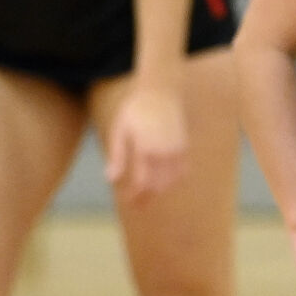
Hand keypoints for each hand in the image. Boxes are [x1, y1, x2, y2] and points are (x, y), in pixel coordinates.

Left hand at [104, 83, 187, 200]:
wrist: (161, 91)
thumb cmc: (136, 109)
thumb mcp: (120, 131)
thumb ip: (117, 156)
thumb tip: (111, 179)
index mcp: (147, 149)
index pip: (143, 183)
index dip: (135, 196)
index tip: (127, 201)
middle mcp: (165, 152)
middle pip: (158, 186)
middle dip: (147, 198)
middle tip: (136, 205)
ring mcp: (178, 149)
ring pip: (172, 181)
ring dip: (160, 190)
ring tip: (147, 194)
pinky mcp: (184, 146)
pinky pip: (182, 171)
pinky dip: (174, 180)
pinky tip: (163, 182)